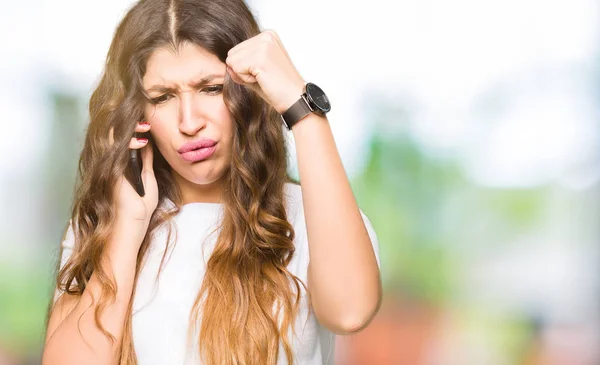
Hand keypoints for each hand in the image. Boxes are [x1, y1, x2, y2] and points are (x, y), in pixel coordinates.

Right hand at [109, 121, 157, 237]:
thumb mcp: (148, 177)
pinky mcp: (110, 169)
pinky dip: (128, 141)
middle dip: (132, 126)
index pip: (126, 141)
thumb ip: (146, 160)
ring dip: (131, 129)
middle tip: (146, 123)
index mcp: (122, 165)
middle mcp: (114, 163)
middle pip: (118, 136)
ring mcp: (111, 165)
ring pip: (115, 138)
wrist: (134, 221)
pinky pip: (115, 148)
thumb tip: (147, 145)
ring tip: (145, 127)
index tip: (149, 125)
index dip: (135, 130)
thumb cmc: (142, 205)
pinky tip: (141, 141)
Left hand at [225, 30, 305, 113]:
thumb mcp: (258, 67)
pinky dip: (246, 80)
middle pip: (232, 54)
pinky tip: (263, 81)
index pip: (237, 50)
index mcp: (267, 35)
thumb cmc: (278, 87)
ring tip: (263, 78)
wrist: (295, 99)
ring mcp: (263, 45)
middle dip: (242, 70)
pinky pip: (236, 69)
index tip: (264, 73)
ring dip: (244, 76)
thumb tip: (227, 63)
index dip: (244, 67)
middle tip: (263, 77)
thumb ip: (243, 61)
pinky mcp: (260, 58)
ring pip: (232, 62)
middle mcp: (266, 36)